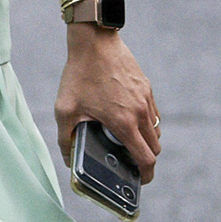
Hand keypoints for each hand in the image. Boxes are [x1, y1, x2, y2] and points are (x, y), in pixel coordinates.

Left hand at [54, 29, 161, 181]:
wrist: (94, 41)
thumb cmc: (79, 74)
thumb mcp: (64, 110)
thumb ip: (65, 139)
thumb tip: (68, 159)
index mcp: (124, 123)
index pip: (147, 159)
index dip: (146, 175)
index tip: (139, 180)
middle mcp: (140, 112)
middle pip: (155, 148)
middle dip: (145, 160)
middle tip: (129, 161)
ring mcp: (146, 99)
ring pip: (155, 130)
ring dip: (146, 140)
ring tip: (127, 140)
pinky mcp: (146, 87)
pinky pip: (153, 113)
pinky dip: (145, 122)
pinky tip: (127, 118)